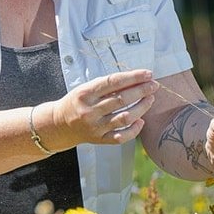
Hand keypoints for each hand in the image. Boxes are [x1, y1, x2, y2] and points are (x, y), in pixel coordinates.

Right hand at [42, 69, 158, 147]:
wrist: (59, 124)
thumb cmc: (77, 102)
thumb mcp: (86, 88)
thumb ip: (108, 85)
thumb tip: (136, 79)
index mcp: (85, 93)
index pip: (114, 82)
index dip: (133, 77)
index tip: (148, 74)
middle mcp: (90, 111)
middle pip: (122, 99)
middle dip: (142, 91)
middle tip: (153, 85)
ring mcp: (95, 127)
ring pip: (125, 117)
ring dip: (142, 107)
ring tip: (150, 99)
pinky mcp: (99, 140)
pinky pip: (121, 137)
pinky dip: (134, 130)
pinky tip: (141, 121)